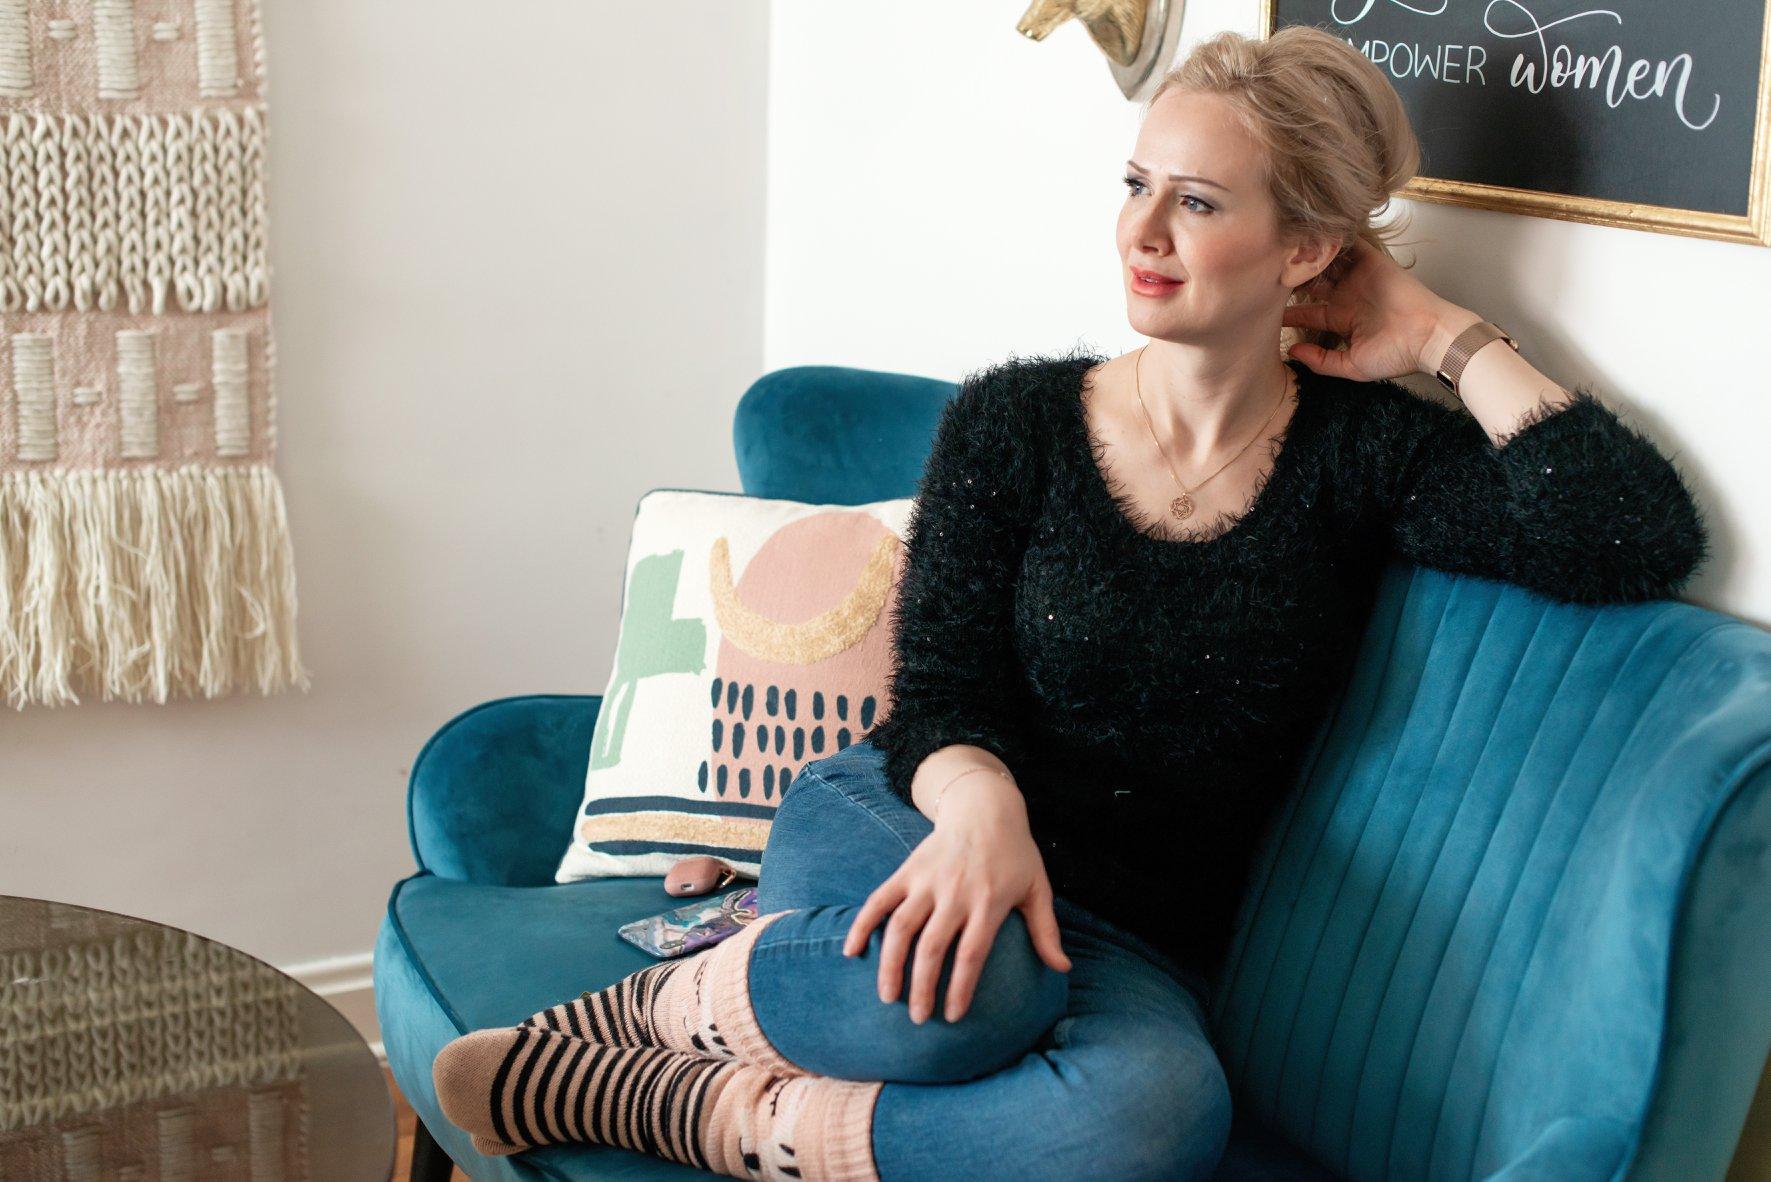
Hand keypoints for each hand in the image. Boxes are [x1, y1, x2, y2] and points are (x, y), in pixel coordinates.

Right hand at [840, 788, 1070, 1024]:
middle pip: (932, 947)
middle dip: (922, 987)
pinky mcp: (907, 871)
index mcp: (989, 902)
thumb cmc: (1015, 853)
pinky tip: (851, 952)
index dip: (960, 987)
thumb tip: (1063, 968)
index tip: (952, 1016)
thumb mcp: (1037, 888)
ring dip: (891, 964)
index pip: (972, 953)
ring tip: (887, 996)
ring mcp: (927, 881)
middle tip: (917, 1018)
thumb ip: (1046, 930)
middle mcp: (955, 893)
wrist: (984, 806)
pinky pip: (879, 901)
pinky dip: (862, 925)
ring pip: (902, 928)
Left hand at [1281, 236, 1466, 381]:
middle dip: (1293, 277)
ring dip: (1309, 256)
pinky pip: (1350, 245)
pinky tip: (1311, 236)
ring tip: (1285, 252)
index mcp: (1341, 318)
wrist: (1428, 336)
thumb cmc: (1395, 355)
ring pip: (1327, 262)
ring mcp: (1359, 277)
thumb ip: (1321, 361)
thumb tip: (1292, 351)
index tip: (1262, 306)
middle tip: (1269, 273)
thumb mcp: (1351, 366)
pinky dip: (1333, 239)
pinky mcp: (1372, 261)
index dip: (1286, 309)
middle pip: (1312, 282)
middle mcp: (1347, 295)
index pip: (1305, 311)